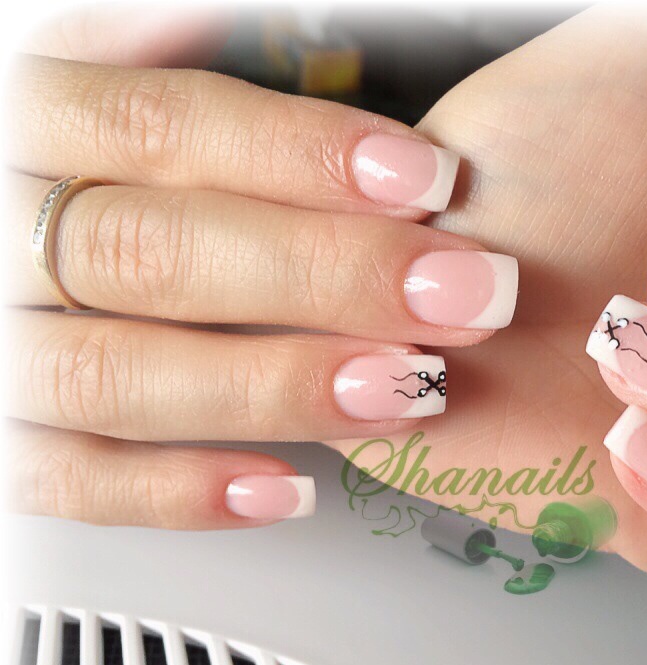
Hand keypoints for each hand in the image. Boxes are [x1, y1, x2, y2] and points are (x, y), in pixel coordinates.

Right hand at [5, 13, 518, 527]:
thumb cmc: (64, 167)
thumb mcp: (84, 74)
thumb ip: (144, 56)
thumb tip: (212, 25)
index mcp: (28, 122)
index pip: (161, 128)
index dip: (300, 154)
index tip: (427, 177)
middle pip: (155, 253)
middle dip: (322, 276)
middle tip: (457, 292)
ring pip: (117, 376)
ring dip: (273, 386)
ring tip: (402, 386)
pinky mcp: (3, 447)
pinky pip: (71, 482)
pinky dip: (177, 492)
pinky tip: (289, 486)